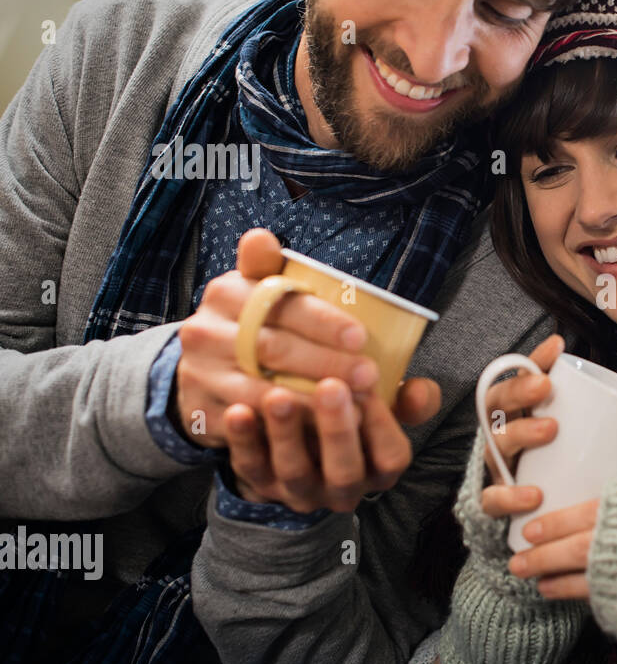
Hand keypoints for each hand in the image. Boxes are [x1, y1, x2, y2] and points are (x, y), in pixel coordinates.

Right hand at [172, 228, 381, 447]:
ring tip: (355, 407)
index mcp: (230, 290)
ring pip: (261, 387)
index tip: (361, 335)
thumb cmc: (257, 330)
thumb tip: (260, 235)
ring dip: (312, 399)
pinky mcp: (200, 408)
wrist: (203, 375)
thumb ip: (273, 270)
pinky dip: (286, 426)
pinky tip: (319, 429)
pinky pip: (248, 420)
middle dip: (327, 362)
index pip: (280, 301)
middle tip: (370, 376)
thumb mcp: (265, 297)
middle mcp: (207, 326)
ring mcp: (200, 369)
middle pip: (274, 346)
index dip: (322, 319)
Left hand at [221, 371, 440, 513]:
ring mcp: (299, 491)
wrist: (303, 447)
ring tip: (278, 395)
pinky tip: (239, 411)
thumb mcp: (386, 409)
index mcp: (378, 470)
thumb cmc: (354, 417)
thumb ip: (410, 400)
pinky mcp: (261, 484)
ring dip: (286, 434)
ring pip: (294, 471)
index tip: (368, 385)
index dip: (382, 425)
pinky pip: (251, 467)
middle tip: (329, 386)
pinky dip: (243, 440)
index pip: (390, 459)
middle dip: (337, 430)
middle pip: (344, 471)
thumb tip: (421, 390)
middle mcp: (342, 490)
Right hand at [475, 334, 565, 529]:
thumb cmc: (555, 463)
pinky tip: (535, 494)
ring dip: (521, 433)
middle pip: (498, 404)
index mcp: (516, 412)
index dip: (533, 361)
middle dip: (520, 391)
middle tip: (545, 385)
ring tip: (549, 429)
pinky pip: (493, 499)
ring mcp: (496, 466)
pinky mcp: (495, 500)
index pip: (520, 376)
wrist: (534, 515)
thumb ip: (586, 407)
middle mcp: (501, 433)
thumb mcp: (571, 431)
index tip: (557, 347)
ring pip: (496, 444)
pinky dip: (511, 496)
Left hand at [502, 447, 616, 600]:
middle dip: (539, 559)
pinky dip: (580, 600)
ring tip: (537, 583)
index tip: (529, 529)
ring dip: (553, 582)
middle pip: (570, 553)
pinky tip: (568, 597)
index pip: (578, 518)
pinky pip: (603, 607)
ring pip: (580, 585)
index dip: (550, 525)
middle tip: (517, 562)